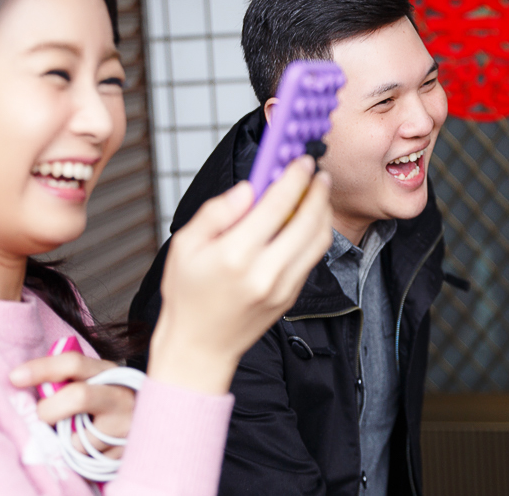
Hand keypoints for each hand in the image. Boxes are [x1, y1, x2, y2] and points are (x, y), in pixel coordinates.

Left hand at [9, 353, 134, 457]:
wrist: (150, 422)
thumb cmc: (106, 400)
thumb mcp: (93, 382)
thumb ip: (65, 381)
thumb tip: (22, 384)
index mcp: (107, 372)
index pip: (73, 363)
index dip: (42, 369)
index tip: (14, 378)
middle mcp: (120, 395)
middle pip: (78, 396)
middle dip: (50, 410)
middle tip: (43, 417)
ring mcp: (125, 425)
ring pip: (78, 438)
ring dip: (67, 440)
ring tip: (79, 434)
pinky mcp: (125, 452)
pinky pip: (86, 459)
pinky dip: (80, 455)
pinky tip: (91, 446)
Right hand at [148, 156, 332, 394]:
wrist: (200, 348)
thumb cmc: (187, 295)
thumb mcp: (185, 246)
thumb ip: (217, 212)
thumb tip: (249, 188)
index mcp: (235, 255)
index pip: (276, 205)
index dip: (294, 177)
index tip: (302, 160)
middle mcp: (264, 272)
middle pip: (307, 220)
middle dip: (317, 190)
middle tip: (317, 172)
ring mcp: (282, 287)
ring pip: (318, 240)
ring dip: (323, 211)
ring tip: (317, 192)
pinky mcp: (291, 296)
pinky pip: (312, 257)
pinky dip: (317, 233)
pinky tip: (308, 220)